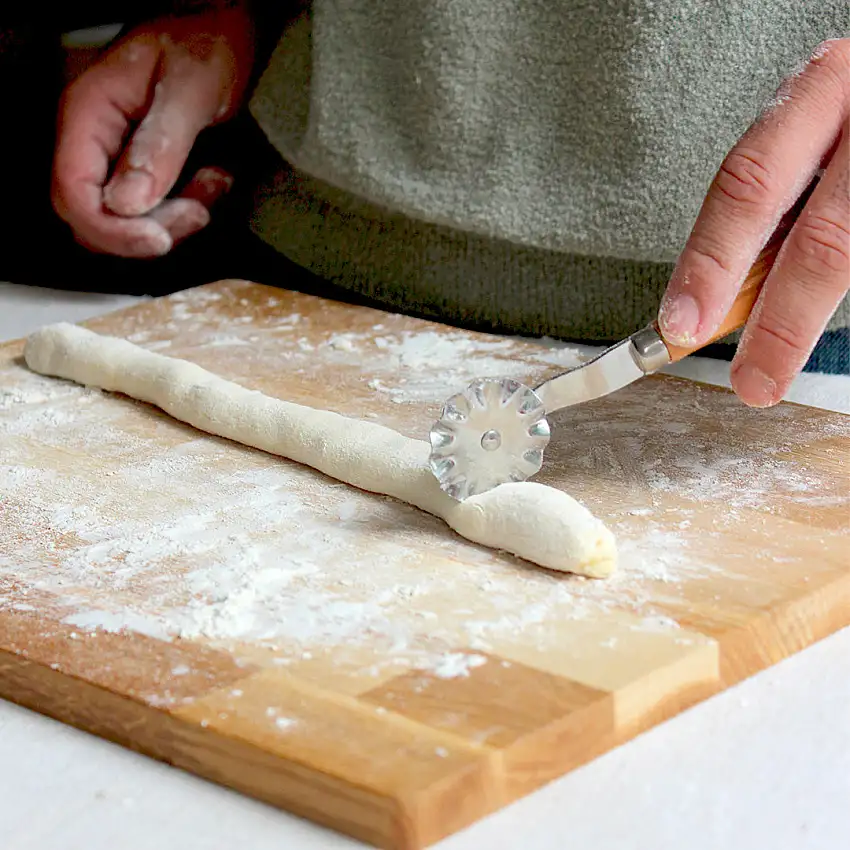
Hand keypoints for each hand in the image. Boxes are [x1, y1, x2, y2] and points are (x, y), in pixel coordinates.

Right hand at [52, 5, 254, 257]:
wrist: (221, 26)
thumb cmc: (203, 41)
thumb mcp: (189, 89)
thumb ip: (160, 145)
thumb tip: (127, 203)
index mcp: (88, 115)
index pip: (73, 195)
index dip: (112, 231)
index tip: (159, 240)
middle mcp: (93, 141)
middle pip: (97, 219)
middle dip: (149, 229)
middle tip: (199, 209)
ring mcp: (116, 156)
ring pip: (128, 221)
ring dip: (175, 218)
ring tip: (214, 183)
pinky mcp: (142, 168)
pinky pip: (153, 210)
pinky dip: (186, 207)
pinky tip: (214, 180)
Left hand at [658, 39, 848, 406]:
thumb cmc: (846, 125)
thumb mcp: (803, 142)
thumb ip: (768, 211)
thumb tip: (711, 305)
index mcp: (817, 94)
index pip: (747, 185)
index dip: (710, 262)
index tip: (679, 324)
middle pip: (821, 238)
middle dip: (778, 321)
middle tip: (749, 382)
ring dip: (805, 321)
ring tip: (772, 372)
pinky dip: (842, 299)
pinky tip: (810, 323)